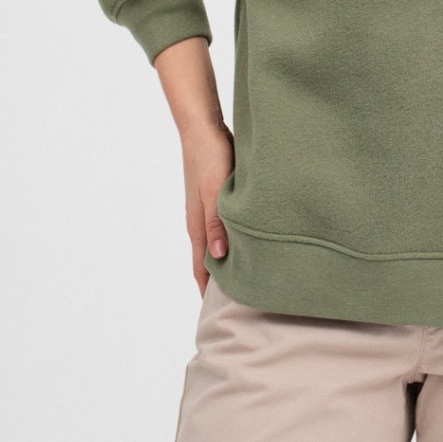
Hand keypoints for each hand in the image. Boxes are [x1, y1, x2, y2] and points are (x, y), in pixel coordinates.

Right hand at [179, 120, 234, 296]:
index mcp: (197, 225)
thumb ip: (216, 224)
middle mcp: (200, 221)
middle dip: (218, 281)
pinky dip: (231, 240)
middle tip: (238, 302)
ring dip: (225, 261)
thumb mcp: (215, 192)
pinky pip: (222, 227)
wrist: (203, 129)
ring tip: (244, 277)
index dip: (208, 290)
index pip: (201, 267)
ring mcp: (207, 209)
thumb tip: (219, 257)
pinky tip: (245, 241)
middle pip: (207, 259)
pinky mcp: (216, 197)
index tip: (219, 313)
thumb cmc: (210, 158)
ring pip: (216, 243)